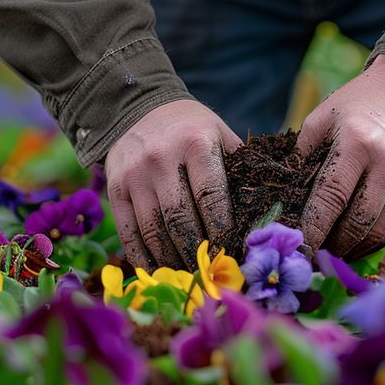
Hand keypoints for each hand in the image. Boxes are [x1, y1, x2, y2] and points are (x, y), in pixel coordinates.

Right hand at [105, 99, 241, 269]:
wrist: (137, 108)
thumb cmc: (190, 128)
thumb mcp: (220, 135)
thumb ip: (241, 168)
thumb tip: (270, 212)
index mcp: (195, 144)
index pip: (211, 197)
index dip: (222, 231)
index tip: (233, 253)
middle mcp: (161, 159)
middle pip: (181, 219)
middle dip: (198, 252)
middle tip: (212, 273)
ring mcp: (134, 175)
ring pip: (154, 230)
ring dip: (173, 260)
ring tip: (190, 276)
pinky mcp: (114, 189)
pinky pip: (128, 232)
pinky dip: (143, 258)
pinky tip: (159, 271)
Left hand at [297, 54, 384, 258]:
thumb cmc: (356, 103)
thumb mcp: (321, 118)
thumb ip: (301, 155)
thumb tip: (284, 197)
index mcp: (357, 143)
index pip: (332, 196)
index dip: (314, 227)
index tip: (297, 246)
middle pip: (357, 222)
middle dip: (331, 246)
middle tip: (310, 256)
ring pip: (377, 232)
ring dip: (350, 249)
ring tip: (328, 254)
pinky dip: (370, 243)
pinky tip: (351, 245)